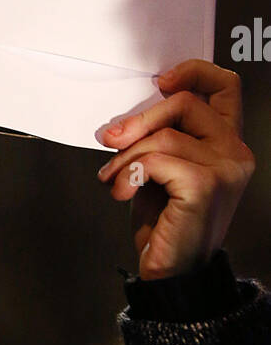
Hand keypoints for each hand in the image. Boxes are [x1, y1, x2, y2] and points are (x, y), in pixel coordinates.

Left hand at [97, 60, 254, 279]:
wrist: (171, 272)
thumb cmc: (164, 220)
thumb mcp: (161, 168)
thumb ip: (160, 136)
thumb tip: (128, 117)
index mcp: (228, 142)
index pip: (226, 85)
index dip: (194, 71)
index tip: (160, 81)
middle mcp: (235, 152)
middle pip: (187, 102)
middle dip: (139, 118)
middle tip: (110, 139)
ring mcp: (226, 168)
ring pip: (163, 136)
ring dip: (126, 156)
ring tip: (113, 178)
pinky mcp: (205, 185)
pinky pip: (155, 160)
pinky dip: (129, 173)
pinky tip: (122, 192)